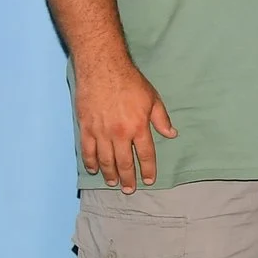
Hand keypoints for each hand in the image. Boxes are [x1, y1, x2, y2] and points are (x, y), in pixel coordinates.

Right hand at [73, 51, 175, 191]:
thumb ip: (161, 119)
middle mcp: (120, 133)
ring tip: (113, 183)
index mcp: (139, 127)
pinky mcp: (85, 127)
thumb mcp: (152, 99)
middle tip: (129, 189)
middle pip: (124, 162)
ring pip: (105, 160)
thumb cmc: (130, 82)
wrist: (103, 68)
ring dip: (109, 174)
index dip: (148, 170)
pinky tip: (94, 169)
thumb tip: (171, 135)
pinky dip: (91, 162)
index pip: (146, 155)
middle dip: (128, 178)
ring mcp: (101, 131)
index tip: (149, 180)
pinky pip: (87, 150)